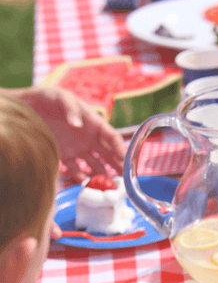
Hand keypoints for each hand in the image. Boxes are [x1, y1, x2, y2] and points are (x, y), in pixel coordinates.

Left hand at [11, 86, 125, 181]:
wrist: (27, 108)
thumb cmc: (46, 98)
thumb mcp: (60, 97)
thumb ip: (70, 108)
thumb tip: (77, 124)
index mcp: (93, 123)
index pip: (112, 137)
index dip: (120, 148)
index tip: (125, 159)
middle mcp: (89, 138)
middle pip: (108, 154)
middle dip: (118, 165)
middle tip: (126, 177)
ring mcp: (78, 148)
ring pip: (95, 164)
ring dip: (103, 174)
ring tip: (108, 184)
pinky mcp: (65, 155)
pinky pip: (77, 169)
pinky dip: (81, 176)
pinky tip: (84, 180)